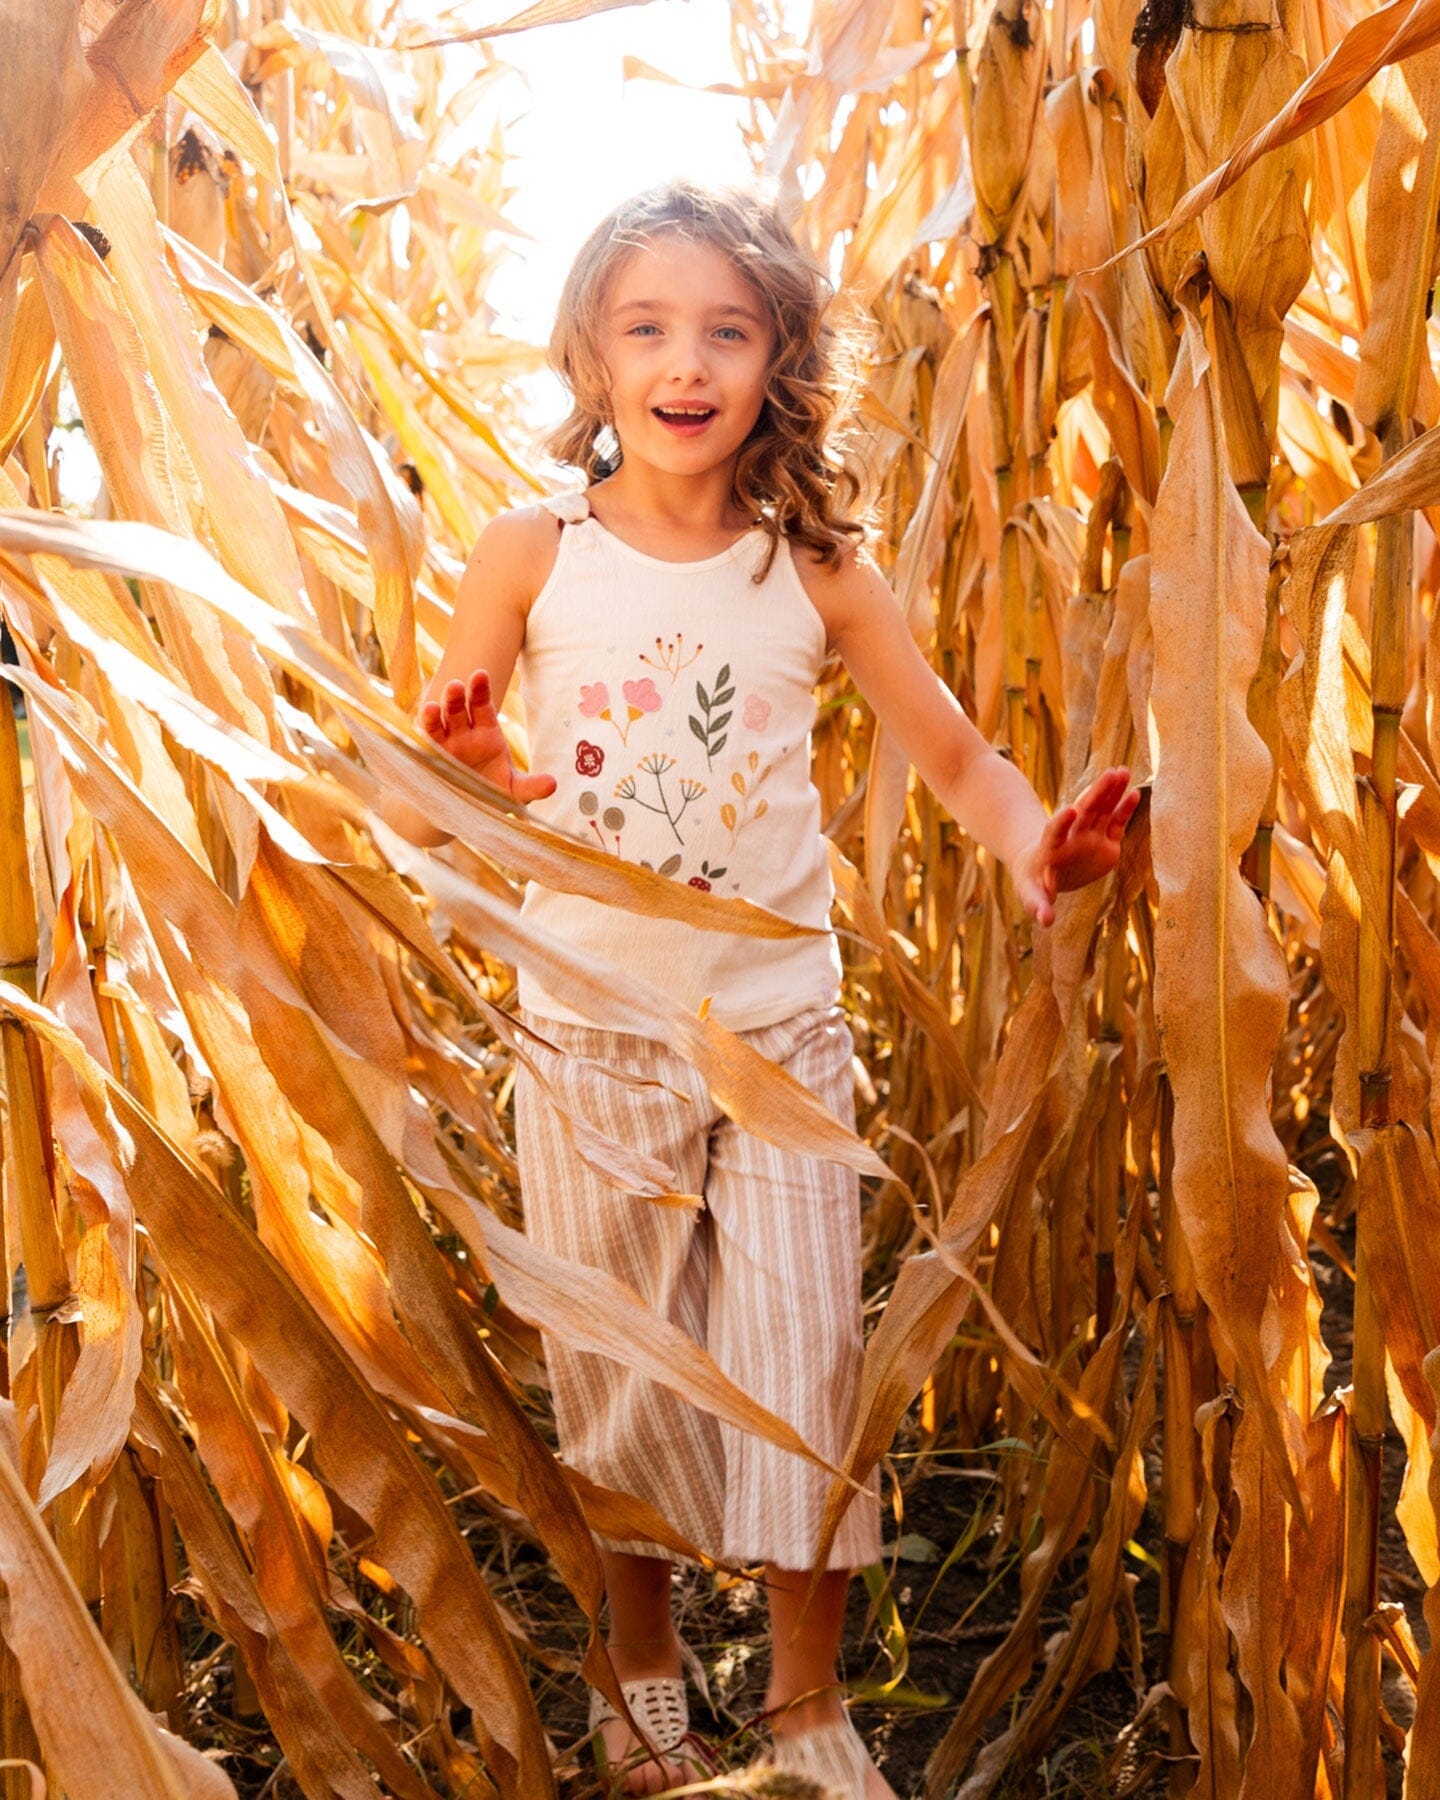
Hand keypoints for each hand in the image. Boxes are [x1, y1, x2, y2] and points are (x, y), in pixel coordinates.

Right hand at [416, 670, 555, 803]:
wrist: (468, 811)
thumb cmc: (493, 794)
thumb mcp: (514, 791)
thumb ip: (531, 786)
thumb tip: (552, 784)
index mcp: (485, 732)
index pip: (482, 706)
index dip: (480, 690)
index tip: (480, 675)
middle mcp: (462, 733)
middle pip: (458, 709)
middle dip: (456, 697)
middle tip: (457, 685)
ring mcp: (444, 745)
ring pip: (438, 723)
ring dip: (434, 713)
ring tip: (432, 707)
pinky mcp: (429, 760)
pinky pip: (423, 744)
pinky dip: (420, 735)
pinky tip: (418, 728)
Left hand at [1012, 766, 1138, 926]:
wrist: (1041, 871)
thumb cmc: (1032, 882)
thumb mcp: (1031, 894)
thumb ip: (1038, 905)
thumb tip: (1046, 921)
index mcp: (1050, 847)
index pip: (1055, 831)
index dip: (1062, 822)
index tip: (1071, 810)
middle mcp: (1072, 836)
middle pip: (1084, 812)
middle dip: (1097, 794)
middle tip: (1111, 774)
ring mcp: (1089, 835)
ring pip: (1101, 810)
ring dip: (1111, 792)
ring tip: (1123, 771)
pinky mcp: (1105, 841)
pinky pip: (1116, 823)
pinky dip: (1124, 809)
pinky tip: (1134, 793)